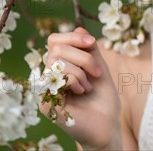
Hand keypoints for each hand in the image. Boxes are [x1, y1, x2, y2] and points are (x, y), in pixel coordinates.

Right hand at [41, 27, 120, 148]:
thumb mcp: (99, 67)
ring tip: (89, 86)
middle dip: (83, 56)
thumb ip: (89, 49)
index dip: (72, 36)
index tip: (92, 42)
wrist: (108, 126)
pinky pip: (58, 77)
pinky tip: (82, 92)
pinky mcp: (46, 103)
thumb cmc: (103, 98)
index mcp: (60, 66)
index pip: (55, 40)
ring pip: (57, 60)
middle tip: (98, 72)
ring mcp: (45, 89)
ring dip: (81, 70)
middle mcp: (48, 76)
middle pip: (57, 47)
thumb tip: (78, 27)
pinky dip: (76, 80)